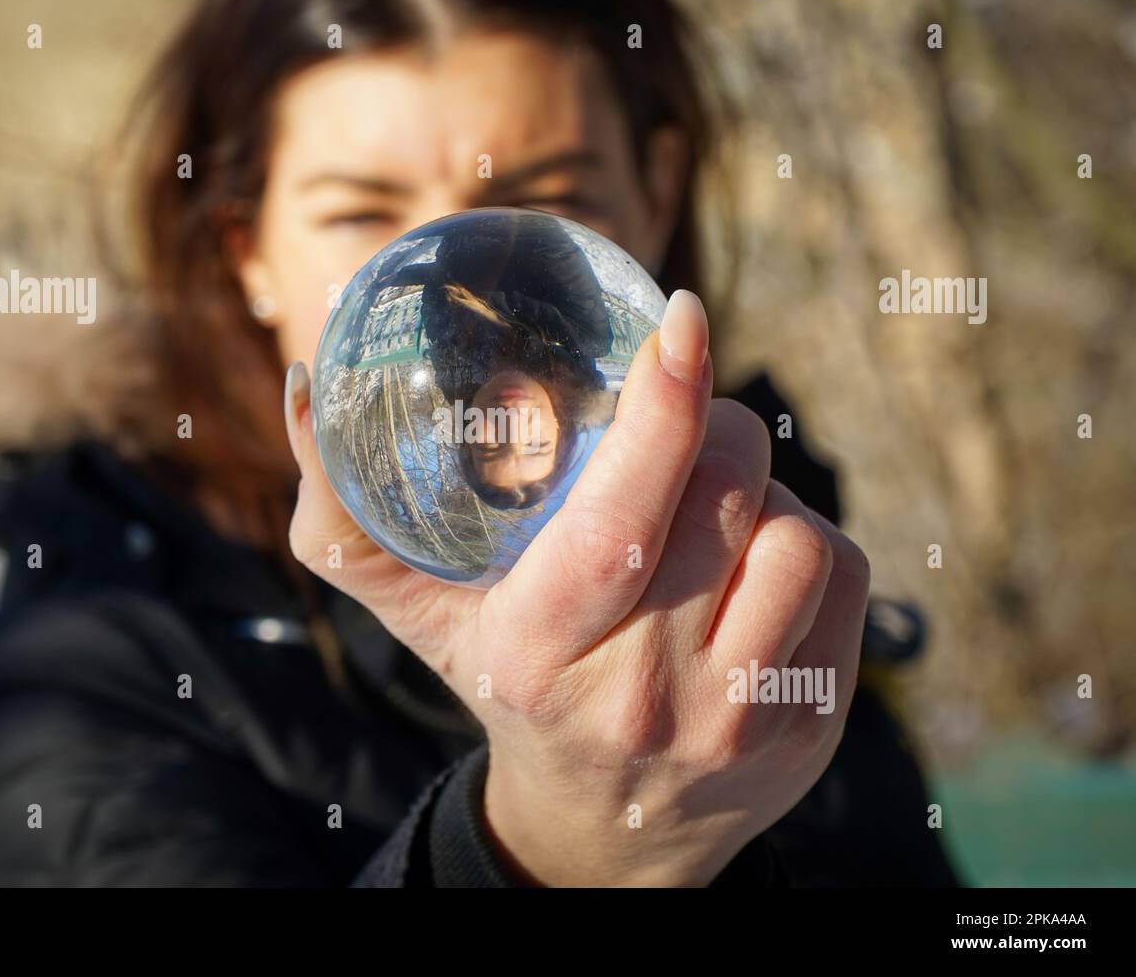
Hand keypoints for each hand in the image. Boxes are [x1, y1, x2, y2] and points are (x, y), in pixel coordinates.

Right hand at [283, 289, 868, 885]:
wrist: (610, 828)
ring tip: (714, 502)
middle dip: (716, 425)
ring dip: (764, 490)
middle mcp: (647, 698)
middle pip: (725, 507)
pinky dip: (806, 539)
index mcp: (543, 655)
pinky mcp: (813, 727)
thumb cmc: (505, 679)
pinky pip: (846, 576)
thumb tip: (302, 382)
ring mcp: (740, 720)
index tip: (678, 321)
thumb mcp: (418, 612)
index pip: (618, 524)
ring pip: (799, 539)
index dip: (660, 409)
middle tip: (682, 409)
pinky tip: (756, 562)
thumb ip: (347, 512)